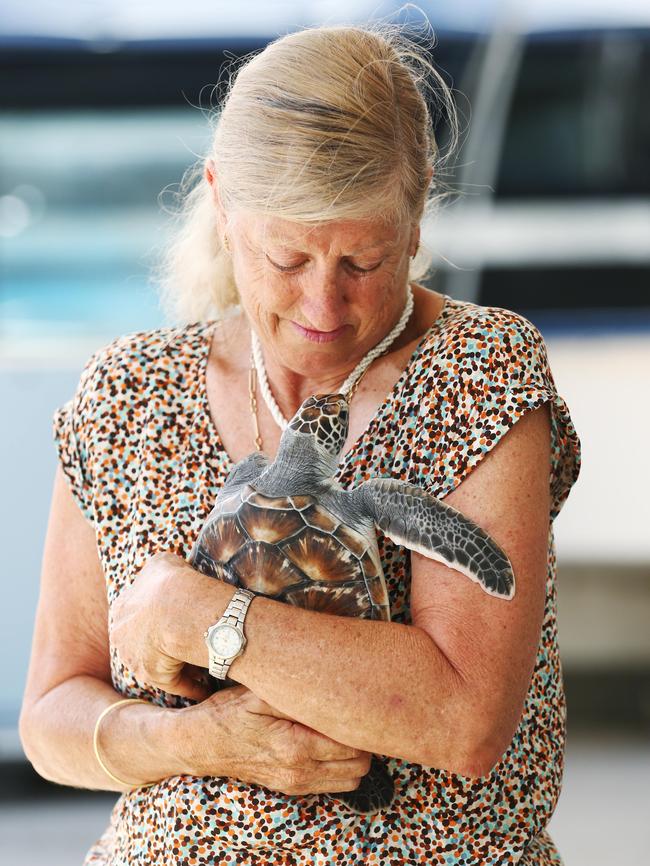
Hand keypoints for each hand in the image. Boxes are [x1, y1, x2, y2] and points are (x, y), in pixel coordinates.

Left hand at [111, 551, 213, 701]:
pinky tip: (206, 685)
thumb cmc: (173, 582)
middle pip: (144, 642)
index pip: (137, 615)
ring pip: (159, 664)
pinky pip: (176, 683)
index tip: (177, 615)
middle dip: (162, 643)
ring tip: (203, 661)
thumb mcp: (161, 563)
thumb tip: (166, 574)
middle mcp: (122, 637)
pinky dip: (192, 686)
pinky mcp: (154, 678)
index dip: (158, 615)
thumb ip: (159, 570)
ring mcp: (136, 660)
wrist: (179, 608)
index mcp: (121, 610)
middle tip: (187, 639)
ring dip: (178, 665)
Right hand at [175, 684, 372, 795]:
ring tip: (342, 726)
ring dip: (354, 755)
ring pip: (351, 778)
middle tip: (354, 712)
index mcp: (295, 746)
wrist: (200, 744)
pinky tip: (327, 740)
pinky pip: (334, 784)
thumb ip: (296, 693)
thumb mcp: (259, 694)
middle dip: (362, 739)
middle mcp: (299, 771)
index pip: (353, 745)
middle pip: (360, 764)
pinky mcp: (291, 787)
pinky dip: (340, 766)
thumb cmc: (229, 712)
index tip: (359, 703)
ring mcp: (296, 783)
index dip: (361, 723)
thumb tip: (331, 685)